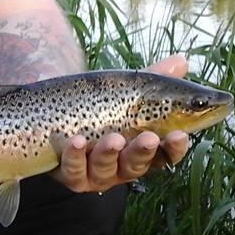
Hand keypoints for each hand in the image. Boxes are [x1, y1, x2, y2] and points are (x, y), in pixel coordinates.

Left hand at [52, 55, 191, 192]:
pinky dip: (75, 155)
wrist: (53, 110)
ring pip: (105, 168)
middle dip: (143, 151)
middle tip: (148, 136)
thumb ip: (152, 78)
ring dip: (110, 153)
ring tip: (114, 138)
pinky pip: (73, 168)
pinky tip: (77, 141)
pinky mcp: (70, 173)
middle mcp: (120, 165)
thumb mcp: (123, 90)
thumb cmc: (98, 105)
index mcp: (139, 149)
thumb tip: (181, 60)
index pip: (163, 154)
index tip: (181, 134)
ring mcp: (94, 172)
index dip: (174, 148)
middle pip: (136, 164)